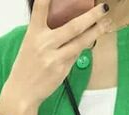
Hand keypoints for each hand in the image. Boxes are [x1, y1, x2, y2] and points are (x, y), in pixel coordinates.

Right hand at [0, 0, 112, 114]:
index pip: (40, 8)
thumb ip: (46, 33)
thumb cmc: (27, 67)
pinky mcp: (62, 70)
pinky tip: (91, 39)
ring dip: (95, 32)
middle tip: (103, 8)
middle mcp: (44, 43)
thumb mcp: (31, 44)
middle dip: (91, 16)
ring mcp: (54, 58)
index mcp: (33, 33)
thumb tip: (68, 23)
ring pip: (80, 42)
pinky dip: (83, 46)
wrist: (22, 92)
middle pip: (73, 26)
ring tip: (106, 24)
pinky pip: (76, 54)